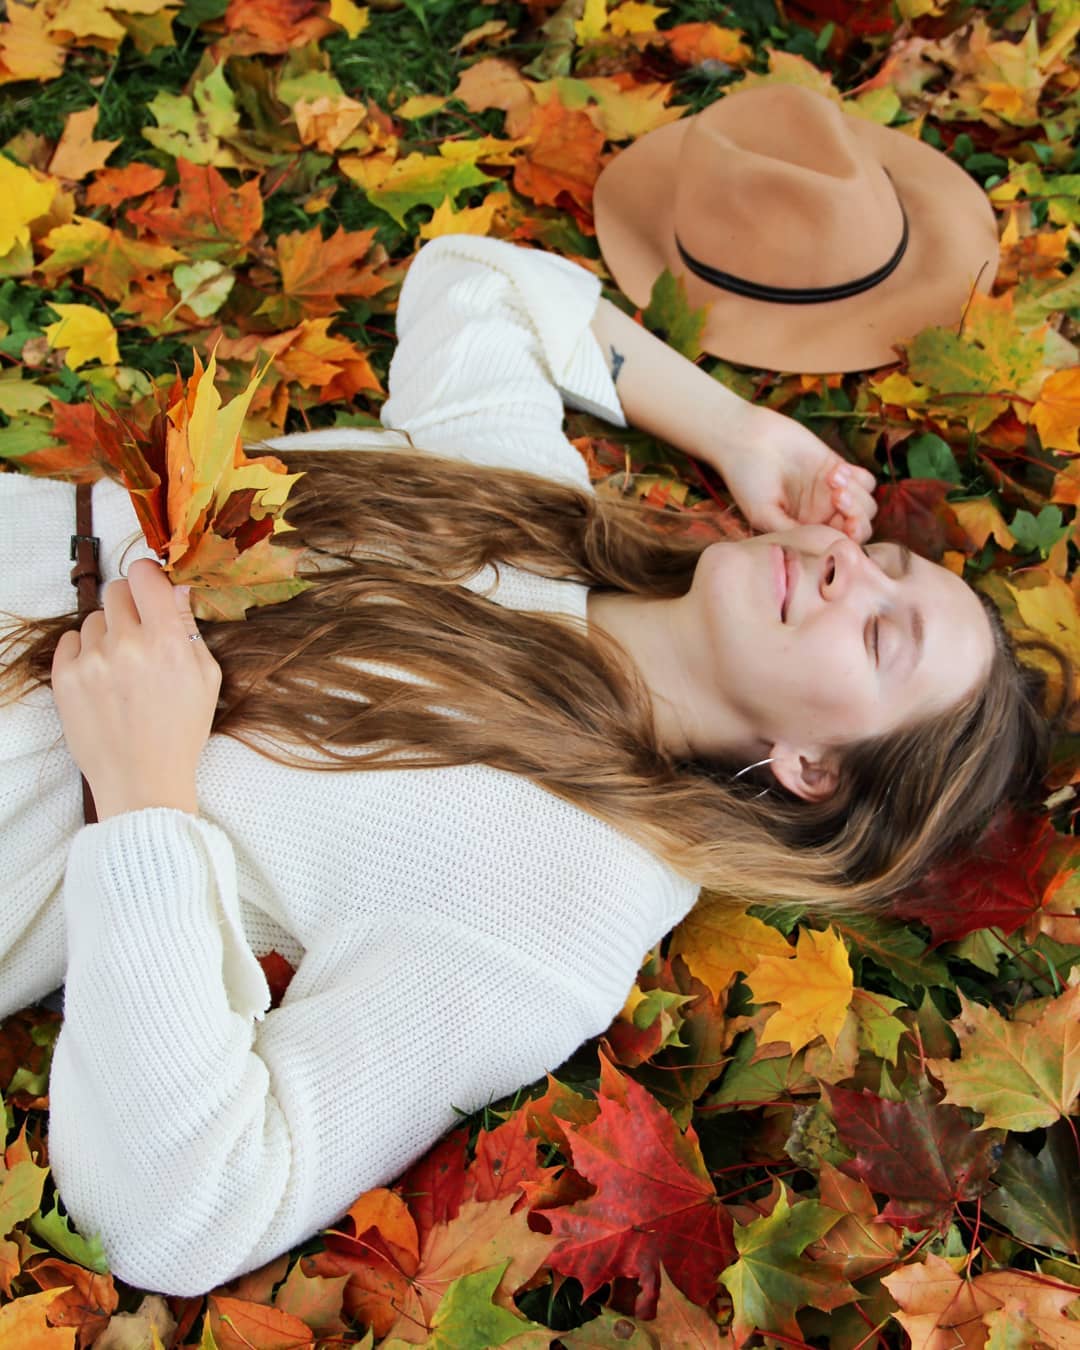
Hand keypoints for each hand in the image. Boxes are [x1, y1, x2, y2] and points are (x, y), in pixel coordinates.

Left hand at [51, 559, 220, 820]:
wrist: (142, 780)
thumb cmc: (181, 731)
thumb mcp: (206, 678)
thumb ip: (189, 629)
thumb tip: (175, 589)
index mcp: (166, 641)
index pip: (144, 575)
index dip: (149, 576)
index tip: (152, 588)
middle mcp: (126, 644)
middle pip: (117, 590)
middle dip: (131, 604)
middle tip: (141, 631)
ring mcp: (91, 661)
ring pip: (94, 618)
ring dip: (108, 632)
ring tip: (123, 666)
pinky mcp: (65, 679)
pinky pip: (70, 641)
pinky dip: (85, 650)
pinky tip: (102, 674)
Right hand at [714, 405, 877, 541]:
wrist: (746, 440)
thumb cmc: (746, 479)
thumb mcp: (762, 514)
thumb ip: (789, 531)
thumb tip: (819, 548)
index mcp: (805, 530)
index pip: (838, 544)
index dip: (849, 540)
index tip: (846, 528)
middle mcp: (822, 515)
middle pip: (860, 527)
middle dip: (857, 516)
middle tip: (837, 499)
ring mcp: (832, 492)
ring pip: (866, 504)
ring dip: (855, 494)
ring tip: (830, 479)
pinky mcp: (838, 467)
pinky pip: (866, 480)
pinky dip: (857, 477)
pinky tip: (834, 471)